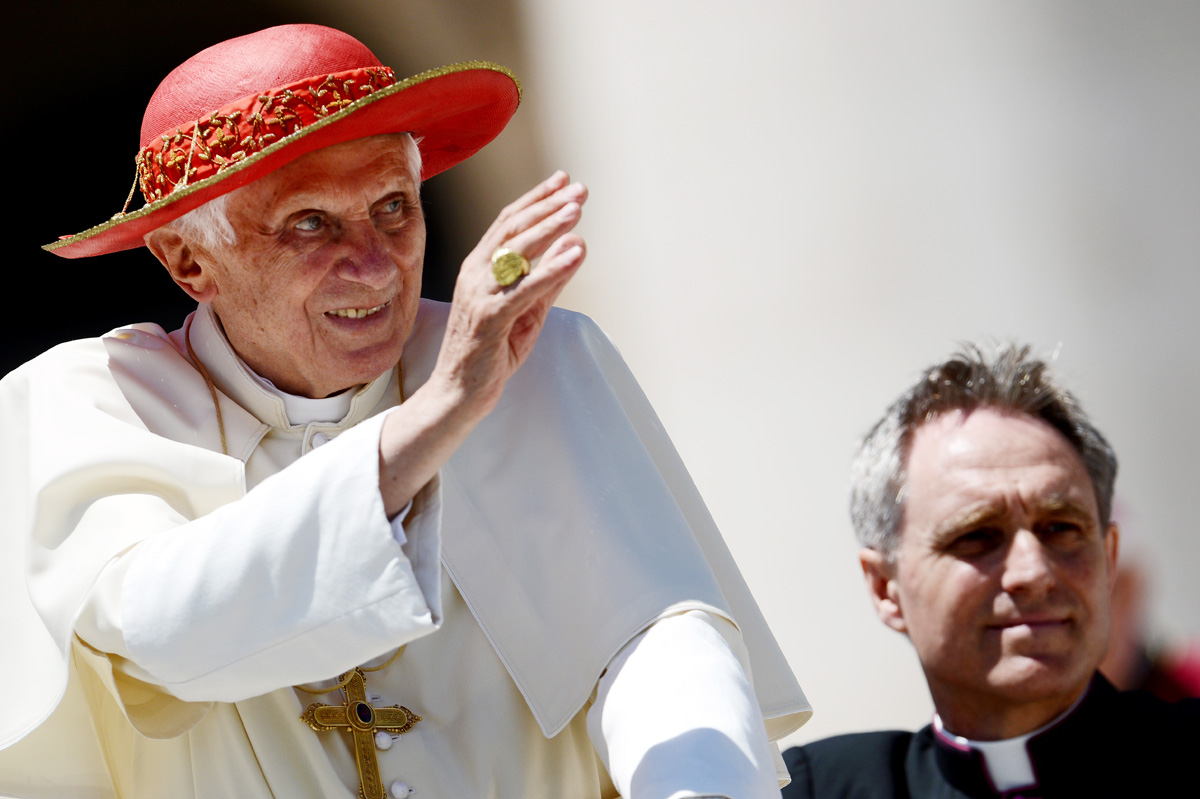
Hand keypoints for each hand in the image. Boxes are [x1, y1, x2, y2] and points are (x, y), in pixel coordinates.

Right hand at [435, 170, 587, 412]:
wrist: (458, 393)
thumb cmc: (490, 352)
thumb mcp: (528, 311)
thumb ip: (550, 279)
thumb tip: (576, 244)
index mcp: (479, 267)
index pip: (508, 223)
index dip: (536, 199)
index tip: (563, 181)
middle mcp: (476, 273)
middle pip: (514, 229)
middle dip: (548, 206)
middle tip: (579, 190)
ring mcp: (480, 294)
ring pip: (517, 251)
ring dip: (550, 227)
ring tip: (577, 210)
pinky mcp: (490, 318)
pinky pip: (525, 288)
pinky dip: (551, 269)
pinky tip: (574, 253)